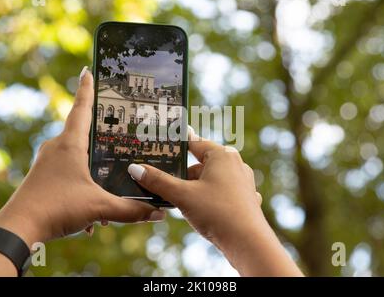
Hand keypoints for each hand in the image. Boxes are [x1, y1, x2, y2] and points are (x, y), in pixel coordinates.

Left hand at [0, 67, 164, 247]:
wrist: (18, 228)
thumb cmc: (56, 208)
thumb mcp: (99, 207)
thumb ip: (131, 210)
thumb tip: (158, 212)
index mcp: (70, 144)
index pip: (81, 108)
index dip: (87, 89)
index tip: (88, 70)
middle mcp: (56, 148)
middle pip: (82, 131)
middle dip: (101, 134)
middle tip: (118, 130)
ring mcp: (47, 162)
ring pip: (76, 156)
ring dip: (94, 168)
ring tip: (109, 185)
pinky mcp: (43, 176)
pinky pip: (68, 172)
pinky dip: (83, 185)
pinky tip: (93, 213)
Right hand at [127, 130, 302, 275]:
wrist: (247, 242)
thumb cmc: (217, 212)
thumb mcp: (182, 195)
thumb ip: (158, 181)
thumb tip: (136, 168)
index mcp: (222, 155)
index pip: (194, 143)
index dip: (176, 146)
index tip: (163, 146)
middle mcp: (236, 163)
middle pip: (201, 163)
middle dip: (184, 175)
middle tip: (167, 185)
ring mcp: (243, 181)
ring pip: (211, 179)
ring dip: (196, 188)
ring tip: (182, 202)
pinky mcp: (246, 198)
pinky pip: (222, 192)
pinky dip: (210, 197)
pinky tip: (203, 210)